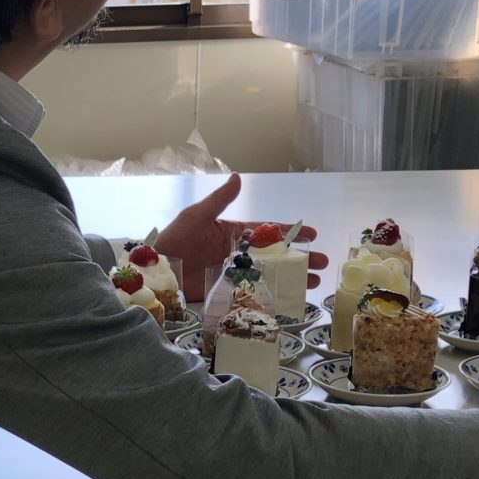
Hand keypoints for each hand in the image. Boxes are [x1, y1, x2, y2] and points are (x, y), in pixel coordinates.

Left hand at [151, 174, 327, 296]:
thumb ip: (219, 201)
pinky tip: (290, 301)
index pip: (266, 231)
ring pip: (268, 276)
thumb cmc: (173, 240)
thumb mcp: (196, 217)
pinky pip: (253, 294)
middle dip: (299, 259)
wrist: (155, 271)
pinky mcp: (226, 293)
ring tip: (313, 283)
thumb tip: (238, 177)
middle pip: (274, 256)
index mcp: (231, 233)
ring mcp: (233, 274)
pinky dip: (271, 298)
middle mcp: (236, 254)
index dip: (290, 232)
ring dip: (291, 279)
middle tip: (323, 264)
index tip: (312, 234)